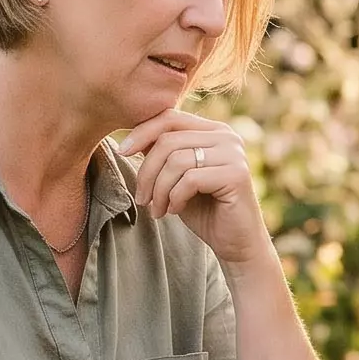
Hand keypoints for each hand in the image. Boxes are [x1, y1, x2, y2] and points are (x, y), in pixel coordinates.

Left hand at [121, 111, 271, 266]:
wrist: (235, 241)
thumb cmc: (204, 209)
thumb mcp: (177, 177)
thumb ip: (164, 154)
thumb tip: (132, 137)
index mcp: (213, 130)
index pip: (170, 117)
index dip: (142, 132)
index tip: (122, 151)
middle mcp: (227, 136)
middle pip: (168, 140)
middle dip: (147, 172)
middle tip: (141, 198)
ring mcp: (234, 154)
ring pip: (176, 160)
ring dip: (159, 189)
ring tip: (157, 209)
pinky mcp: (236, 175)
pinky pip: (190, 180)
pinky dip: (175, 198)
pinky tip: (175, 210)